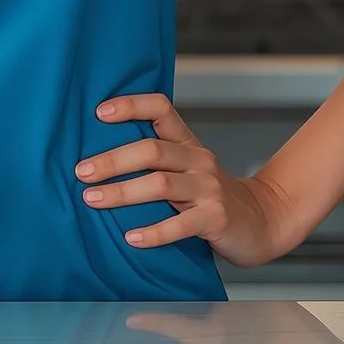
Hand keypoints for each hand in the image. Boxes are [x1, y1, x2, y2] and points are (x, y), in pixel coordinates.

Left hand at [76, 93, 301, 265]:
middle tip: (82, 172)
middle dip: (112, 160)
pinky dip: (154, 232)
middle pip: (152, 150)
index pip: (162, 109)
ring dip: (122, 193)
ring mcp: (209, 189)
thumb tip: (97, 161)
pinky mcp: (216, 218)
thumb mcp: (188, 169)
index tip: (99, 113)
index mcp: (188, 144)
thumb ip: (156, 161)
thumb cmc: (211, 196)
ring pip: (160, 184)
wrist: (261, 221)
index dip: (131, 106)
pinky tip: (131, 238)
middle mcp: (199, 160)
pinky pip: (180, 224)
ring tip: (93, 200)